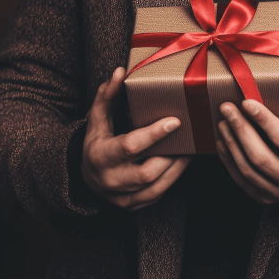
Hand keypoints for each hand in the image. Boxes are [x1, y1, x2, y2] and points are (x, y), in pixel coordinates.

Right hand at [81, 67, 191, 209]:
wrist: (87, 178)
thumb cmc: (96, 142)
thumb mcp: (96, 118)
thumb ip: (107, 95)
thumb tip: (120, 72)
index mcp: (100, 156)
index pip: (130, 146)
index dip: (154, 134)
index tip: (175, 121)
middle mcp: (110, 181)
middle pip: (147, 173)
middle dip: (171, 156)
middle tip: (189, 138)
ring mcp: (122, 198)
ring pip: (157, 187)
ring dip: (177, 168)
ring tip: (191, 149)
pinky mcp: (134, 206)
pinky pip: (159, 194)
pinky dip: (173, 178)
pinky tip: (183, 162)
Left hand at [216, 60, 278, 203]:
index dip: (264, 122)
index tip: (247, 102)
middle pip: (261, 158)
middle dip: (240, 130)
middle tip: (227, 107)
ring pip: (249, 171)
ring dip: (232, 144)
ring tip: (223, 121)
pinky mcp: (268, 199)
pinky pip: (243, 182)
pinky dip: (229, 161)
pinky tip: (223, 142)